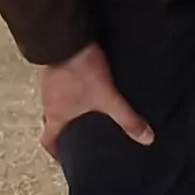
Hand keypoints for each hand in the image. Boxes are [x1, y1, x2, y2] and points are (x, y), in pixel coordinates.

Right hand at [38, 45, 153, 150]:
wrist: (65, 36)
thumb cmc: (80, 71)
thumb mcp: (107, 98)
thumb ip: (127, 118)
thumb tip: (146, 139)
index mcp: (56, 115)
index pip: (48, 141)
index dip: (56, 152)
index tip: (65, 158)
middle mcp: (48, 101)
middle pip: (52, 122)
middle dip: (65, 130)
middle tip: (80, 136)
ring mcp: (49, 82)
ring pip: (56, 102)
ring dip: (68, 108)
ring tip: (86, 111)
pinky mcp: (54, 65)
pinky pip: (60, 84)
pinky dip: (69, 89)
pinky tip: (84, 85)